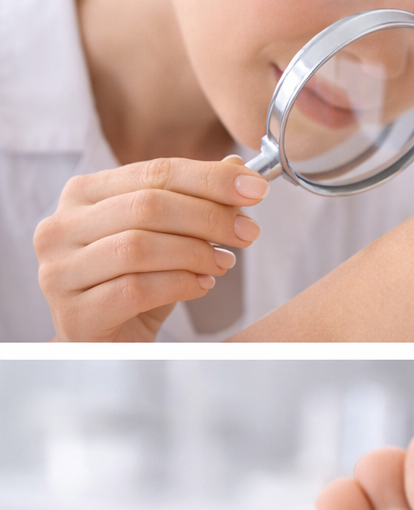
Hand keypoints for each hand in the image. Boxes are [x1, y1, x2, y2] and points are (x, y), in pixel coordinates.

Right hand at [35, 156, 268, 340]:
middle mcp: (61, 227)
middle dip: (210, 217)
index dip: (210, 179)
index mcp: (83, 194)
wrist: (106, 342)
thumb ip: (195, 200)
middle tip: (249, 233)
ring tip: (224, 263)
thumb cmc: (136, 282)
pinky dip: (180, 285)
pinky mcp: (75, 312)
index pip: (154, 172)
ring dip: (196, 253)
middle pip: (147, 207)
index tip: (256, 189)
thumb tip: (237, 168)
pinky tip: (203, 285)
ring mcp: (60, 271)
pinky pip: (136, 290)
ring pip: (140, 247)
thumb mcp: (167, 236)